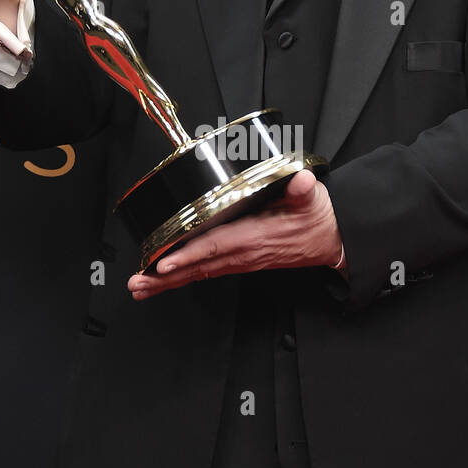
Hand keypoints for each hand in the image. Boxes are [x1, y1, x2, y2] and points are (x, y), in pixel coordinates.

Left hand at [127, 169, 345, 299]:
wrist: (331, 240)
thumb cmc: (317, 217)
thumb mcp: (313, 199)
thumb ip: (304, 190)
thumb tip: (302, 181)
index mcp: (255, 237)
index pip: (215, 246)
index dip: (188, 255)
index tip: (163, 262)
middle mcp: (243, 253)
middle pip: (197, 267)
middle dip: (165, 277)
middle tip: (137, 283)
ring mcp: (240, 260)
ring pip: (198, 273)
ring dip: (168, 281)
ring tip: (140, 286)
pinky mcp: (240, 261)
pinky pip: (206, 271)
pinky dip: (182, 276)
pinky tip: (163, 279)